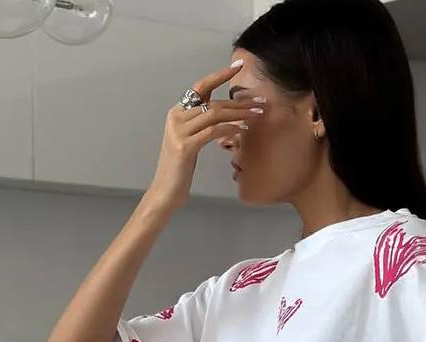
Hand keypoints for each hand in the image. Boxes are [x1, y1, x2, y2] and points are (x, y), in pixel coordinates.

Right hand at [147, 60, 265, 211]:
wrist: (165, 192)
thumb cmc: (180, 170)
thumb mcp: (191, 142)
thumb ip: (202, 126)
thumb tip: (226, 116)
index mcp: (178, 113)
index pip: (201, 87)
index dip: (220, 75)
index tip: (238, 66)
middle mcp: (176, 117)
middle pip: (212, 102)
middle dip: (239, 102)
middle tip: (260, 103)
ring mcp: (178, 131)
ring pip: (214, 114)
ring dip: (238, 114)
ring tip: (256, 115)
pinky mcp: (184, 146)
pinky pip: (211, 132)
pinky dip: (228, 129)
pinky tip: (241, 130)